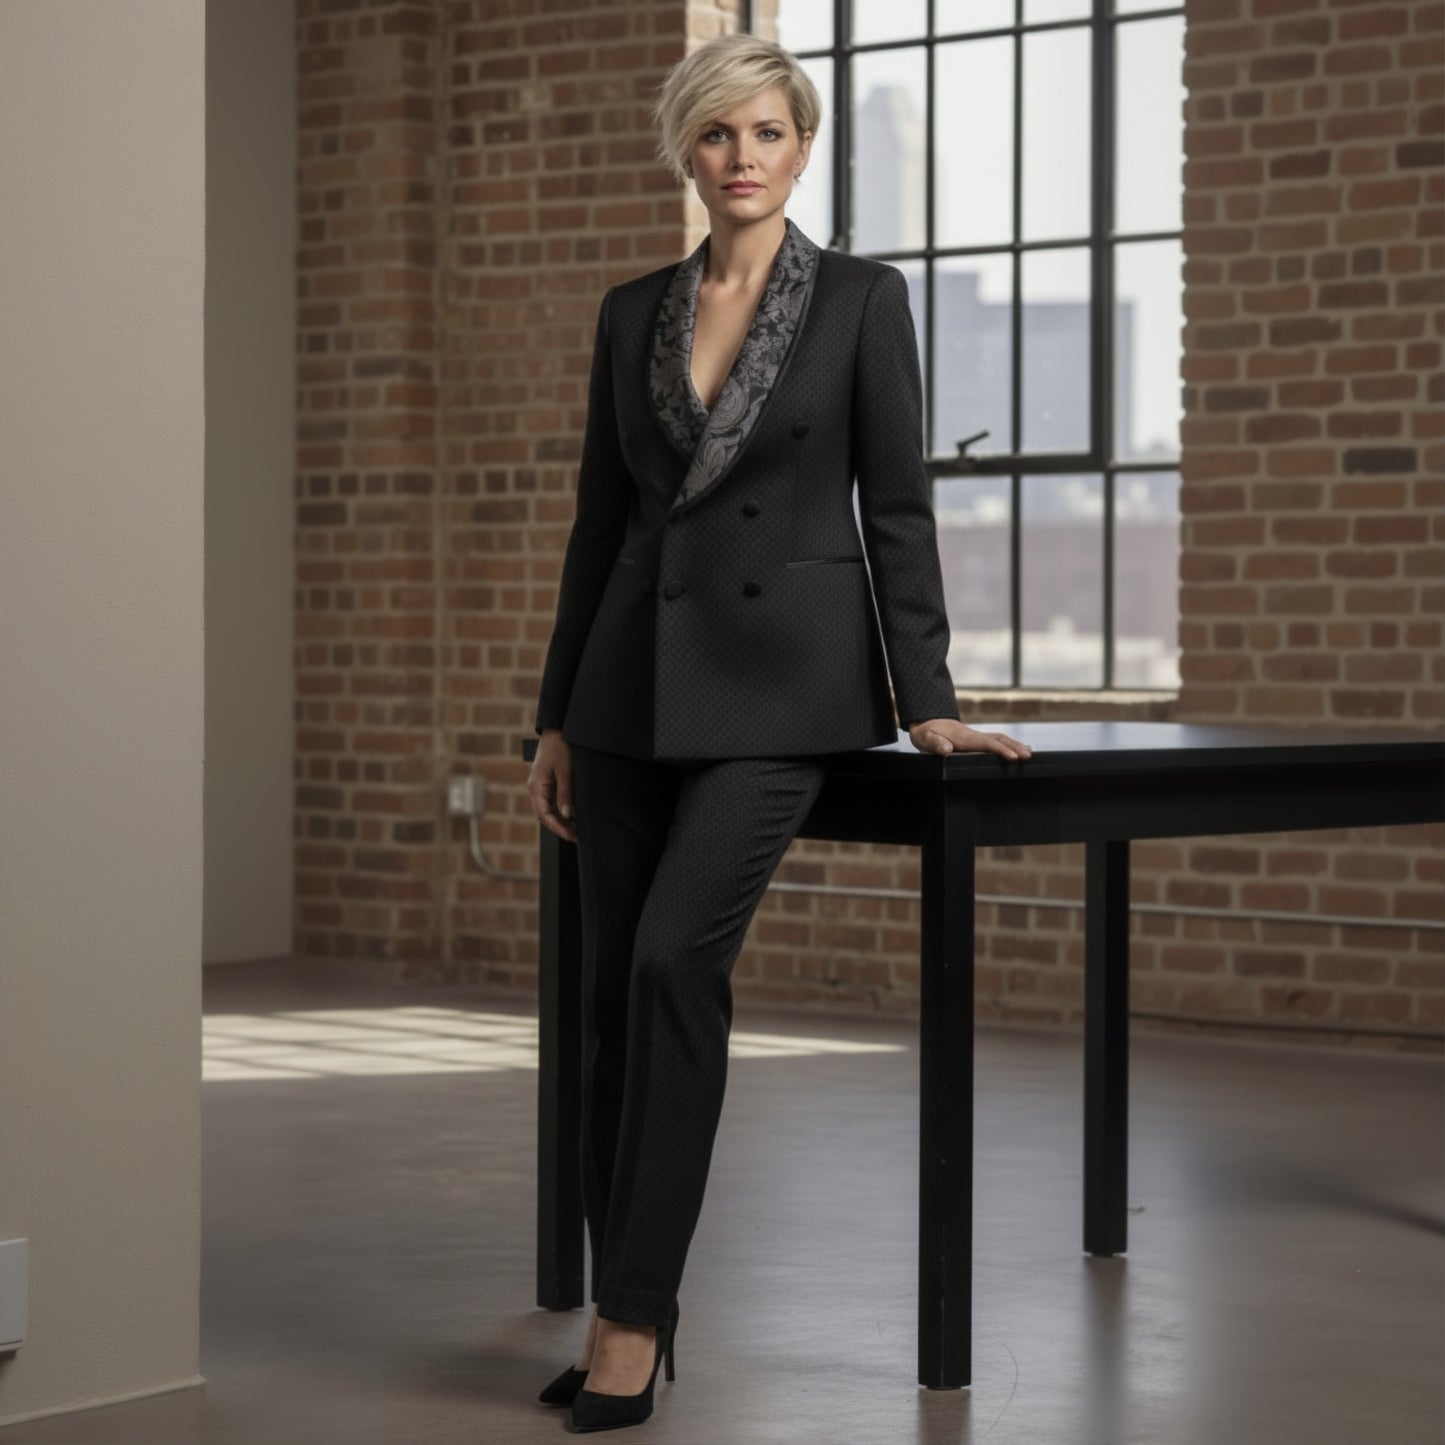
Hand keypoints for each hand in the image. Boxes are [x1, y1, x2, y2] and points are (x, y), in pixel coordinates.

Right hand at [528, 729, 577, 842]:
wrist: (556, 730)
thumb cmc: (560, 747)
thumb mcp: (565, 771)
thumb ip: (565, 794)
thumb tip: (567, 815)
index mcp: (536, 787)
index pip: (544, 814)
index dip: (558, 827)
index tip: (571, 836)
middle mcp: (535, 788)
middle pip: (545, 815)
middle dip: (560, 827)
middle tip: (576, 837)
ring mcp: (540, 786)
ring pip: (548, 810)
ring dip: (561, 820)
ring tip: (576, 830)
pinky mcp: (546, 783)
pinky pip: (551, 801)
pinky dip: (561, 810)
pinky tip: (572, 816)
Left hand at [908, 719, 1031, 761]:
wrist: (925, 721)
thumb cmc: (924, 732)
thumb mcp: (925, 738)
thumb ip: (935, 743)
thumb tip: (947, 748)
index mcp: (964, 737)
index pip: (987, 743)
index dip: (1000, 750)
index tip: (1013, 758)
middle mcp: (973, 735)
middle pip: (999, 739)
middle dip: (1014, 747)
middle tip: (1029, 757)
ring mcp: (976, 736)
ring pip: (1000, 738)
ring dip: (1015, 744)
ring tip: (1029, 753)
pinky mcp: (975, 739)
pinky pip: (995, 740)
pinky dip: (1008, 744)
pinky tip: (1017, 748)